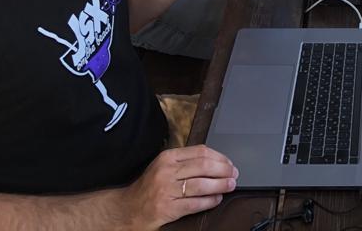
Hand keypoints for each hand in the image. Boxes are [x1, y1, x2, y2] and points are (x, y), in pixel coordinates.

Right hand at [120, 145, 237, 227]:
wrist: (128, 208)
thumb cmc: (149, 187)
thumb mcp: (163, 166)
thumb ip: (185, 161)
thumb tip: (215, 161)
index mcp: (167, 157)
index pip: (200, 152)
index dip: (219, 157)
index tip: (229, 163)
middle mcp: (167, 171)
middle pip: (204, 166)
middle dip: (224, 170)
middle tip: (234, 174)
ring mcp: (166, 190)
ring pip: (201, 184)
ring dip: (220, 185)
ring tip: (230, 185)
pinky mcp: (167, 208)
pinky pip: (194, 203)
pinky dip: (209, 201)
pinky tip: (217, 199)